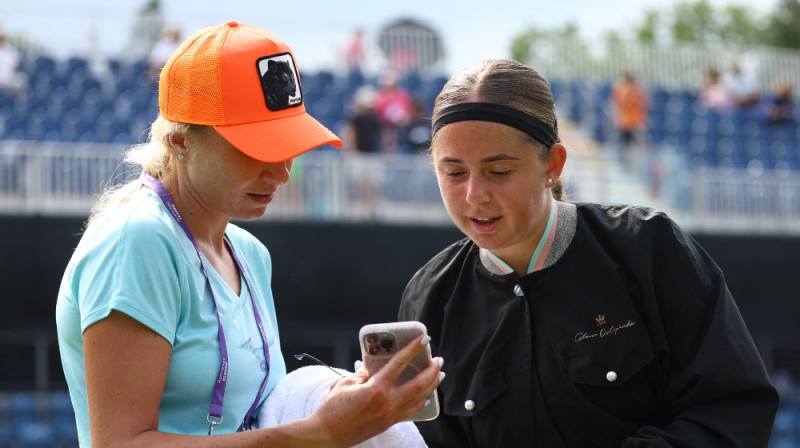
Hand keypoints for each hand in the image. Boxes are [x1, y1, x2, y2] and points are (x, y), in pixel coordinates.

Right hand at [309, 334, 442, 446]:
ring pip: (419, 398)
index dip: (413, 349)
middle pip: (418, 384)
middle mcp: (388, 402)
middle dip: (432, 370)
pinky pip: (411, 411)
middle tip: (438, 359)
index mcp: (377, 389)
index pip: (400, 363)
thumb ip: (363, 373)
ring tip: (439, 375)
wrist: (327, 435)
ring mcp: (390, 415)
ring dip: (432, 385)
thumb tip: (374, 367)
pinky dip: (421, 402)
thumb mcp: (346, 384)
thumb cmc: (332, 409)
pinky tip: (426, 396)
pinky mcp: (389, 423)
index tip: (424, 339)